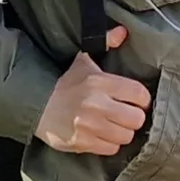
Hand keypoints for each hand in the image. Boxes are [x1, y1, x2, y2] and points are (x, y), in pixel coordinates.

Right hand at [33, 27, 149, 155]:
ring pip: (126, 136)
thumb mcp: (84, 61)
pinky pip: (111, 149)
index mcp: (101, 82)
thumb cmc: (66, 84)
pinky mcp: (83, 143)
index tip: (136, 101)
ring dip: (122, 132)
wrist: (38, 105)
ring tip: (114, 126)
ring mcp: (91, 126)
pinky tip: (102, 136)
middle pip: (136, 118)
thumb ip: (105, 43)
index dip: (142, 100)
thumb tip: (122, 31)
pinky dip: (110, 144)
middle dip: (133, 118)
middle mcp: (98, 104)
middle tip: (126, 116)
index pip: (139, 94)